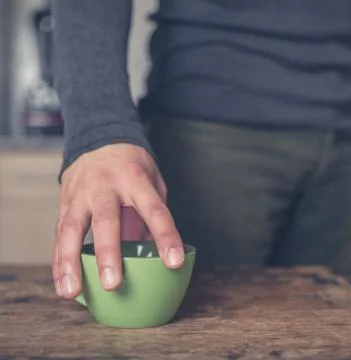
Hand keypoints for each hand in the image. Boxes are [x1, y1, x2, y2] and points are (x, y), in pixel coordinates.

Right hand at [53, 143, 183, 298]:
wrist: (100, 140)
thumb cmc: (133, 168)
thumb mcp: (153, 182)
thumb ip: (153, 215)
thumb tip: (157, 254)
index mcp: (136, 180)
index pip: (154, 210)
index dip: (165, 236)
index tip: (174, 262)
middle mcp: (106, 186)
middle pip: (106, 220)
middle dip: (108, 253)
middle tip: (113, 284)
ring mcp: (82, 194)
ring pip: (72, 228)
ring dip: (70, 262)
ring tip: (73, 291)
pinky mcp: (65, 202)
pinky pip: (59, 233)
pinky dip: (59, 260)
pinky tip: (63, 283)